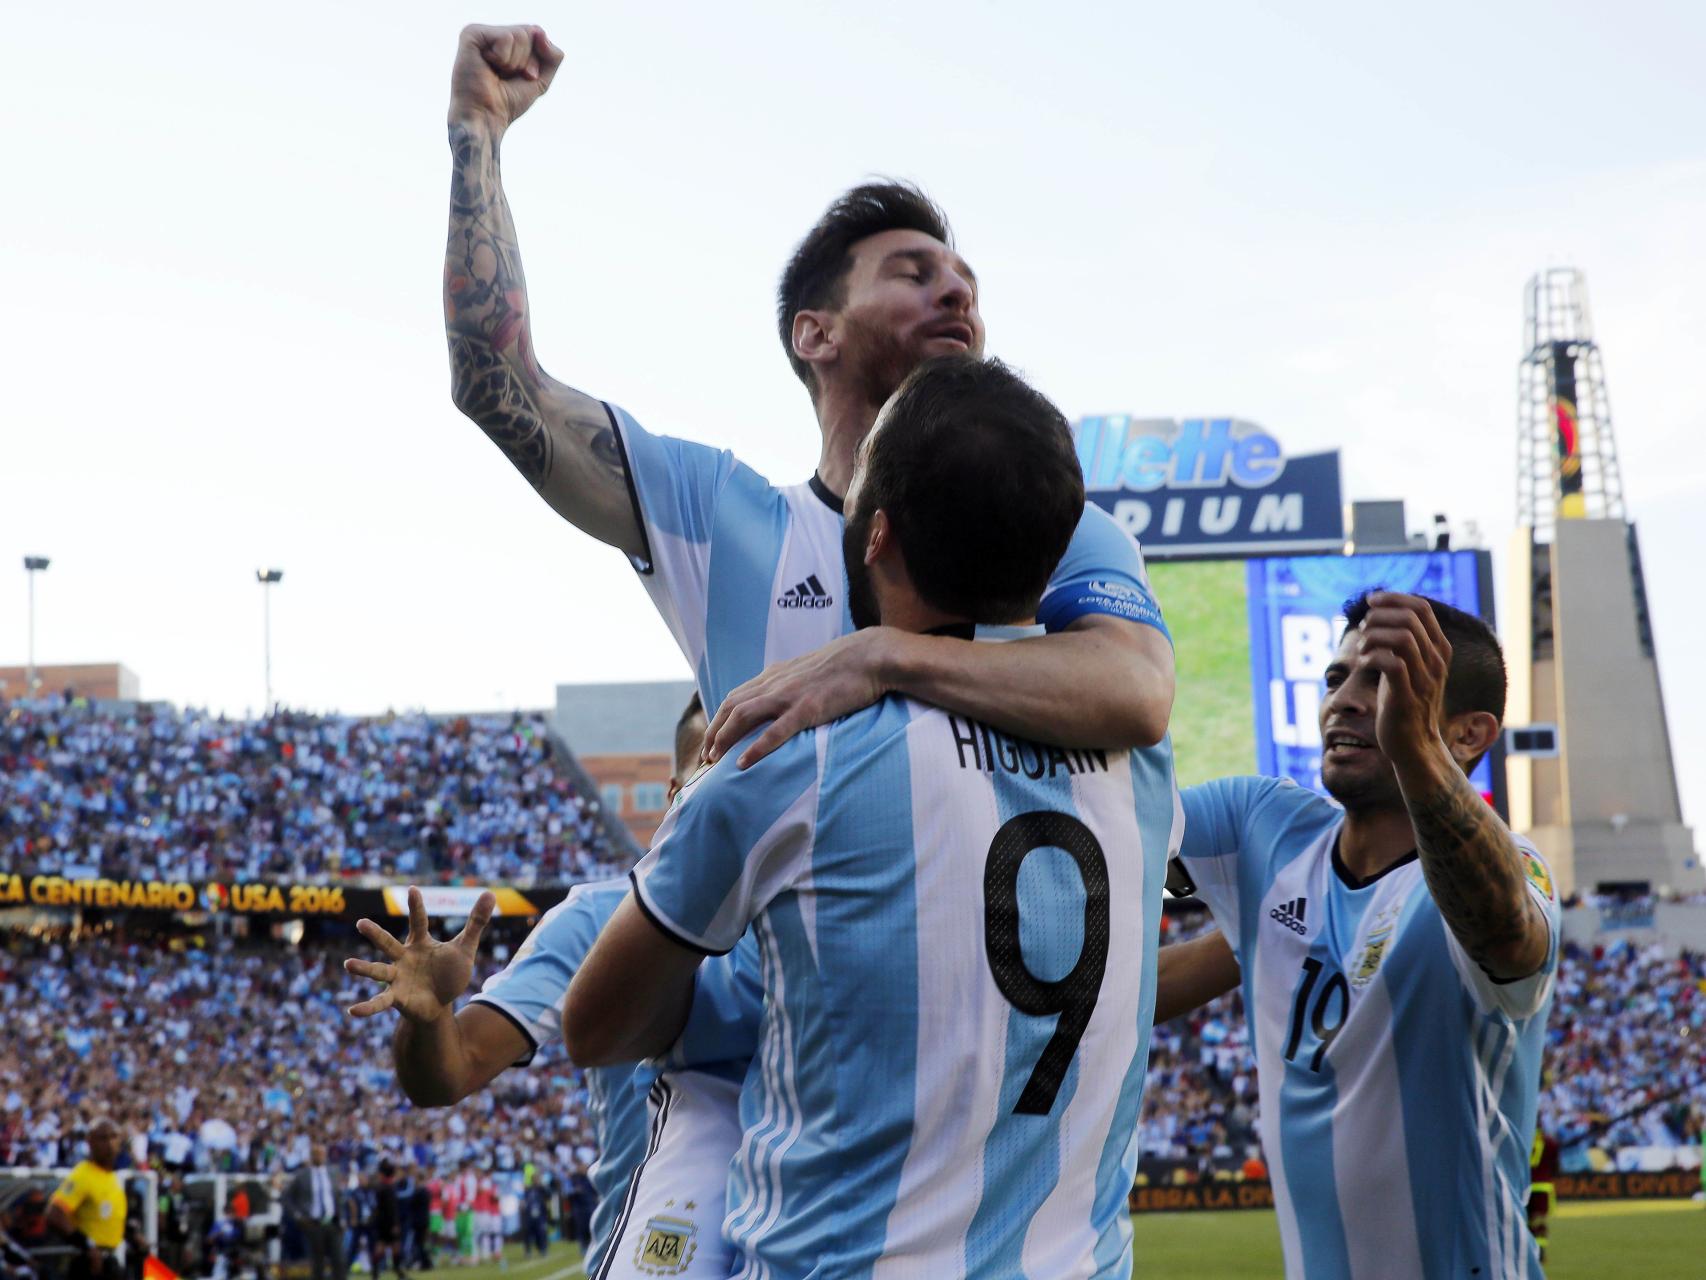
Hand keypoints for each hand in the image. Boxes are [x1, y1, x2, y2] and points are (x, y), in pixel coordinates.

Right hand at [344, 887, 494, 1022]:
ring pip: (378, 971)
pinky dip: (367, 1007)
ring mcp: (397, 978)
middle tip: (361, 923)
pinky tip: (352, 1011)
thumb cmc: (449, 972)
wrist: (441, 1003)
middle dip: (375, 934)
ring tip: (348, 964)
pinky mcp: (396, 998)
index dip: (417, 906)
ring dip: (363, 968)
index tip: (413, 889)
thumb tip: (490, 893)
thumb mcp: (465, 948)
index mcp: (420, 943)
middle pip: (388, 943)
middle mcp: (404, 958)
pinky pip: (379, 1002)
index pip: (419, 921)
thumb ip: (476, 922)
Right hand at [448, 25, 563, 133]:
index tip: (524, 77)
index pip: (537, 34)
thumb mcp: (541, 80)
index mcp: (507, 42)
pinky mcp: (471, 33)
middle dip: (528, 61)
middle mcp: (494, 34)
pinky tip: (487, 66)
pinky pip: (506, 37)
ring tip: (497, 73)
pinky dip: (504, 58)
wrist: (486, 117)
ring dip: (515, 62)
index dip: (537, 61)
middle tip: (508, 76)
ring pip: (520, 34)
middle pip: (531, 32)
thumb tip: (539, 31)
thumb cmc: (508, 102)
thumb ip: (552, 56)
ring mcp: (482, 32)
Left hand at [703, 628, 894, 767]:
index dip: (718, 720)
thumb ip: (790, 684)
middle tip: (705, 758)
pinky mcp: (807, 708)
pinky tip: (743, 764)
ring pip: (743, 717)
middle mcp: (774, 684)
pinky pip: (775, 731)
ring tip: (715, 761)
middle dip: (713, 733)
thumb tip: (781, 702)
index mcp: (774, 675)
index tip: (711, 742)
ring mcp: (789, 696)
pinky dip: (756, 748)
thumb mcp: (807, 671)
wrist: (869, 656)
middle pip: (730, 707)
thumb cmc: (845, 666)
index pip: (734, 698)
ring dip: (725, 739)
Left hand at [1353, 592, 1450, 767]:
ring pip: (1403, 637)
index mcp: (1438, 650)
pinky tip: (1362, 664)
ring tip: (1362, 648)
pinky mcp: (1406, 697)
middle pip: (1410, 618)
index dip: (1393, 598)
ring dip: (1374, 636)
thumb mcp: (1408, 667)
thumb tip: (1377, 613)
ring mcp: (1423, 680)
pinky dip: (1371, 657)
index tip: (1370, 601)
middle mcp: (1436, 662)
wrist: (1414, 745)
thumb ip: (1402, 643)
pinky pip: (1392, 664)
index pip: (1421, 608)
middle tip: (1363, 629)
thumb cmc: (1403, 702)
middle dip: (1379, 616)